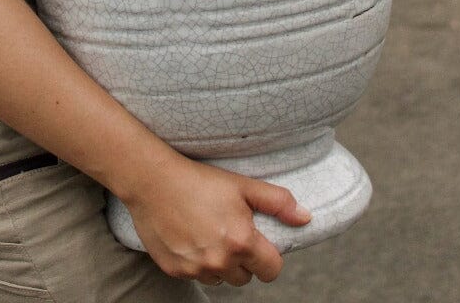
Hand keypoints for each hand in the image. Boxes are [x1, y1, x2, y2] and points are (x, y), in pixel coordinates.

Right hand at [123, 155, 310, 286]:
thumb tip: (306, 218)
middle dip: (243, 259)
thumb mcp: (242, 185)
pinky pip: (196, 276)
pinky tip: (189, 237)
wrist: (152, 180)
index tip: (256, 239)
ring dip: (220, 263)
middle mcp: (220, 262)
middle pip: (246, 277)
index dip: (268, 256)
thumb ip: (277, 202)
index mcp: (242, 241)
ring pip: (221, 279)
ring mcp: (196, 269)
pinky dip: (197, 262)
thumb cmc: (200, 180)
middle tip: (228, 230)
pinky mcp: (176, 271)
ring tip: (208, 232)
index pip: (272, 270)